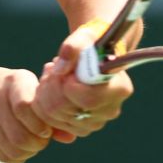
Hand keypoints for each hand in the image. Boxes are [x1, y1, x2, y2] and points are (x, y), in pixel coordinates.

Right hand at [0, 67, 52, 162]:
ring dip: (28, 152)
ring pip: (12, 149)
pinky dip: (16, 157)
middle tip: (42, 140)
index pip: (25, 108)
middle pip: (20, 135)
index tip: (46, 130)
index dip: (40, 125)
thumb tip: (69, 137)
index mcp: (14, 82)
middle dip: (38, 144)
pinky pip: (2, 156)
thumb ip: (49, 112)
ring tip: (31, 144)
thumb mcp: (29, 89)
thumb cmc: (10, 90)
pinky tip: (18, 148)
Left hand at [32, 24, 133, 140]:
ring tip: (52, 73)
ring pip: (55, 117)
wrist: (94, 54)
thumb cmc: (92, 42)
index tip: (66, 68)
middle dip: (51, 86)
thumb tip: (60, 68)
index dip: (67, 85)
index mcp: (119, 88)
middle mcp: (110, 110)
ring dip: (45, 92)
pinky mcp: (80, 127)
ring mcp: (95, 122)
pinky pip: (51, 122)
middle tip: (52, 66)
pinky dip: (44, 103)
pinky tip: (50, 86)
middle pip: (67, 110)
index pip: (88, 99)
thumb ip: (74, 45)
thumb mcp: (85, 35)